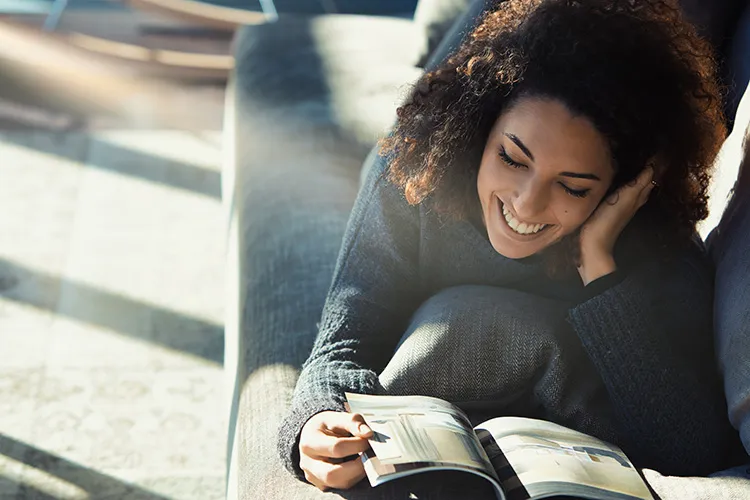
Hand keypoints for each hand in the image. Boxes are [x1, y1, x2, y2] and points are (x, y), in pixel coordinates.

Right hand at [299, 411, 373, 490]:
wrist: (313, 435)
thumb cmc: (326, 426)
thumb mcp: (337, 417)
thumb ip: (353, 422)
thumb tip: (368, 434)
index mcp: (309, 442)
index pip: (336, 447)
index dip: (357, 444)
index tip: (370, 439)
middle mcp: (307, 463)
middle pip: (333, 474)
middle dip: (357, 467)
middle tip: (371, 455)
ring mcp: (313, 476)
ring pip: (339, 484)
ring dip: (357, 473)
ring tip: (366, 459)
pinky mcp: (322, 485)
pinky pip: (341, 486)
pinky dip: (354, 477)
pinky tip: (358, 465)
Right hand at [578, 166, 655, 284]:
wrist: (594, 242)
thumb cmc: (609, 219)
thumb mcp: (626, 198)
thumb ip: (638, 184)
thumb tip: (652, 167)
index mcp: (637, 197)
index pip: (649, 178)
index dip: (652, 166)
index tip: (652, 151)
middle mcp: (632, 201)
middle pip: (643, 184)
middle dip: (645, 171)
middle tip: (642, 155)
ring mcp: (621, 206)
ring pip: (632, 189)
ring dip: (634, 177)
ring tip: (631, 164)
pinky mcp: (609, 210)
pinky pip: (621, 194)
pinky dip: (623, 185)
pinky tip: (616, 182)